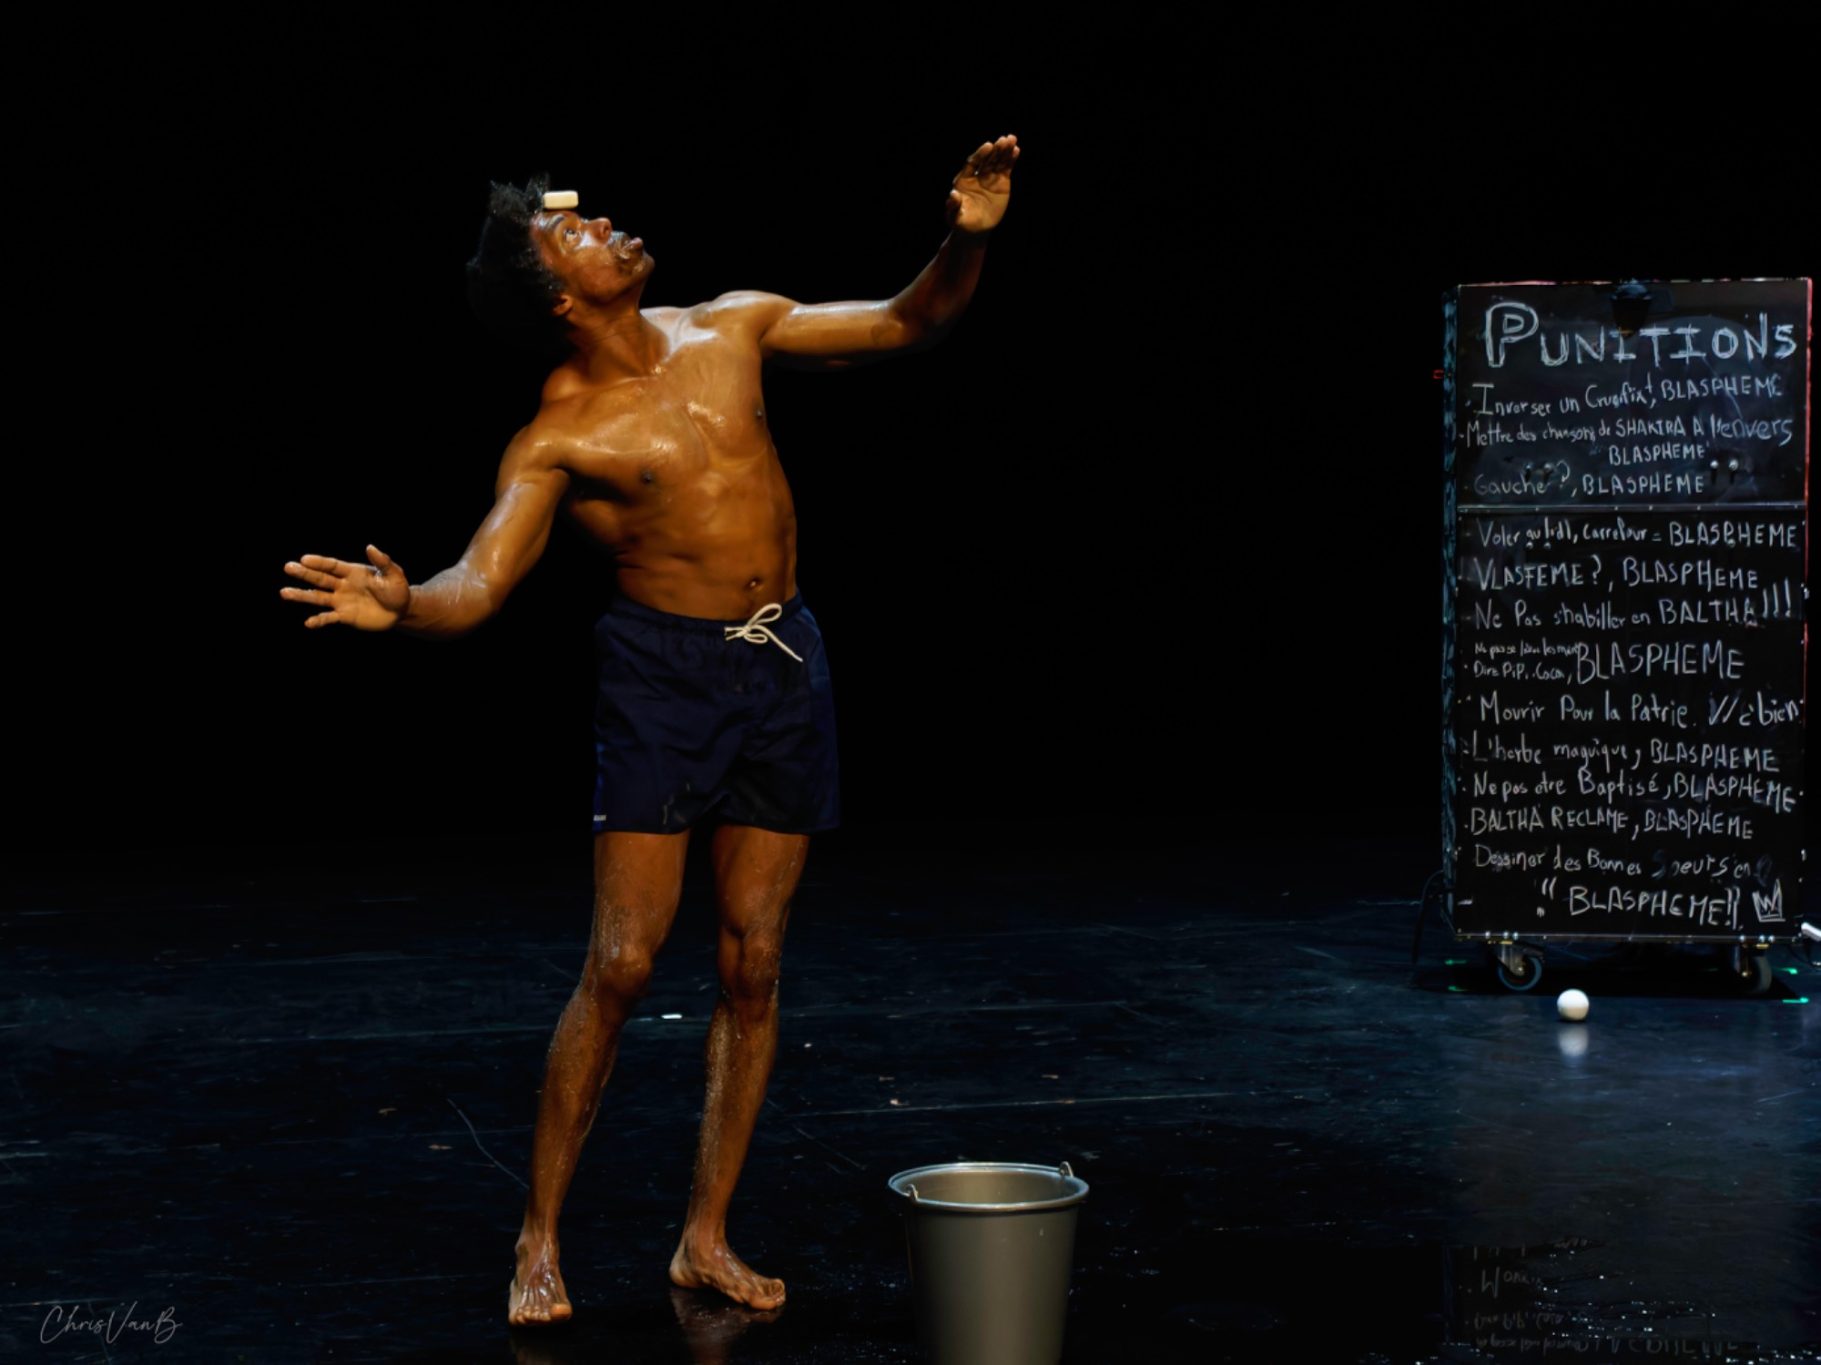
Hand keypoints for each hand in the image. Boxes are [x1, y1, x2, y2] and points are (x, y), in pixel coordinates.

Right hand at [280, 544, 409, 629]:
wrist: (401, 611)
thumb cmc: (397, 590)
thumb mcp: (394, 574)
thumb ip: (383, 562)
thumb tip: (370, 547)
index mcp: (353, 572)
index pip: (332, 566)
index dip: (319, 562)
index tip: (304, 559)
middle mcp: (343, 585)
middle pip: (320, 579)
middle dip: (304, 574)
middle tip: (288, 567)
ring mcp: (342, 600)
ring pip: (318, 597)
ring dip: (302, 596)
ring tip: (284, 592)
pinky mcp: (345, 616)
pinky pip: (329, 618)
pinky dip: (319, 620)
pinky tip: (308, 623)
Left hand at [945, 133, 1019, 233]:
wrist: (976, 229)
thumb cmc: (961, 222)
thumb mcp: (955, 216)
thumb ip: (954, 205)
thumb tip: (953, 195)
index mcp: (964, 179)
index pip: (972, 163)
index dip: (980, 154)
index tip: (988, 146)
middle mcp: (977, 175)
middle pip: (987, 159)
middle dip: (995, 150)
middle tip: (1004, 140)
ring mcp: (990, 177)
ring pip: (997, 161)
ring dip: (1005, 150)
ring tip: (1012, 139)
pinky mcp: (1001, 182)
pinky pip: (1006, 168)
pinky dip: (1011, 159)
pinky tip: (1016, 150)